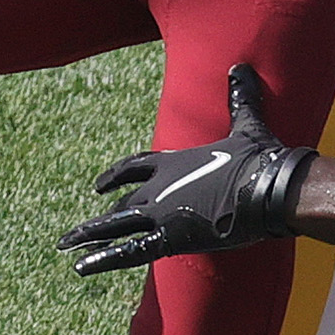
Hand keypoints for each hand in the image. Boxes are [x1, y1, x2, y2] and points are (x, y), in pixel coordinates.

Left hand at [61, 65, 314, 275]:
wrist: (269, 187)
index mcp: (173, 162)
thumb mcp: (247, 127)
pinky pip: (130, 251)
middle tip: (85, 230)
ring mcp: (162, 212)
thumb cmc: (259, 158)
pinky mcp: (171, 237)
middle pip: (124, 202)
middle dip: (104, 217)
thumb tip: (242, 68)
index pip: (135, 167)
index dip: (115, 176)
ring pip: (115, 225)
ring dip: (88, 235)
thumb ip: (240, 99)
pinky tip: (81, 266)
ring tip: (64, 244)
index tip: (98, 187)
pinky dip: (104, 258)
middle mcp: (160, 187)